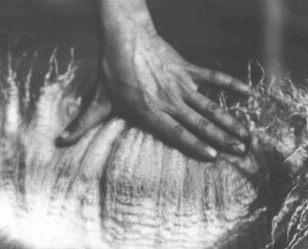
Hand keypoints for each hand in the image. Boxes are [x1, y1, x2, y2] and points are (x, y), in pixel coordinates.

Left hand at [57, 19, 249, 159]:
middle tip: (240, 151)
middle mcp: (168, 99)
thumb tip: (59, 142)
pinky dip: (230, 85)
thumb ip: (83, 124)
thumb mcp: (97, 100)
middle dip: (222, 138)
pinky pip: (212, 78)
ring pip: (210, 105)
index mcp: (150, 111)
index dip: (194, 144)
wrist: (123, 34)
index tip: (212, 156)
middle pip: (199, 122)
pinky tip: (249, 94)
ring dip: (230, 120)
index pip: (175, 132)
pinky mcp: (187, 70)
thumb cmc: (110, 71)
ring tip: (247, 135)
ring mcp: (180, 84)